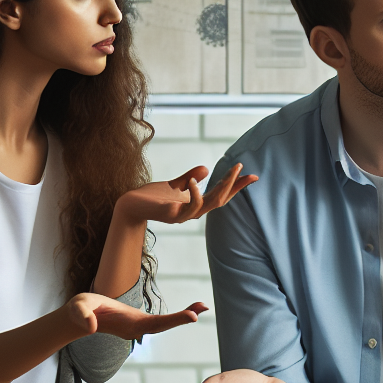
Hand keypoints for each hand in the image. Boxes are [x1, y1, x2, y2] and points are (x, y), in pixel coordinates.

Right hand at [64, 292, 206, 341]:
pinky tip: (192, 308)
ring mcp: (138, 326)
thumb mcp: (78, 309)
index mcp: (128, 325)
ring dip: (184, 314)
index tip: (192, 316)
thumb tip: (91, 327)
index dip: (173, 320)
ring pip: (165, 322)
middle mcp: (136, 328)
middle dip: (183, 317)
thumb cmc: (79, 312)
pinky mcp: (138, 322)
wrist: (79, 318)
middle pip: (164, 324)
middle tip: (203, 307)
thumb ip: (83, 316)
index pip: (154, 323)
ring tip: (203, 305)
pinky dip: (176, 314)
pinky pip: (161, 319)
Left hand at [117, 163, 257, 225]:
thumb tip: (206, 168)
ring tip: (229, 172)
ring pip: (209, 204)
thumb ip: (190, 178)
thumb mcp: (174, 184)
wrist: (130, 206)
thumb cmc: (151, 198)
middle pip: (220, 199)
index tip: (253, 176)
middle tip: (242, 168)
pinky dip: (194, 194)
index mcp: (196, 204)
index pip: (221, 195)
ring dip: (220, 188)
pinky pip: (187, 207)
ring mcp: (183, 215)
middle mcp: (193, 212)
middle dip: (233, 185)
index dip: (236, 186)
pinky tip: (194, 182)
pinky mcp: (170, 214)